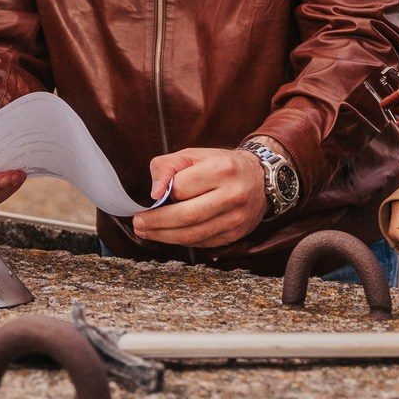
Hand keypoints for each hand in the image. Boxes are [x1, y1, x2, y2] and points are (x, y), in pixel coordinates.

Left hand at [132, 147, 265, 246]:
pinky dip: (182, 241)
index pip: (182, 188)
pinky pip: (202, 242)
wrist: (260, 179)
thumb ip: (167, 167)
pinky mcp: (235, 234)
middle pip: (187, 216)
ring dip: (164, 236)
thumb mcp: (193, 155)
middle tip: (138, 223)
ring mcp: (236, 218)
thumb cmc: (221, 165)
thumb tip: (154, 193)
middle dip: (157, 223)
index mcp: (222, 169)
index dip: (163, 195)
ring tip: (146, 232)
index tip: (150, 200)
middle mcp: (233, 195)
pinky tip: (169, 235)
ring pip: (193, 235)